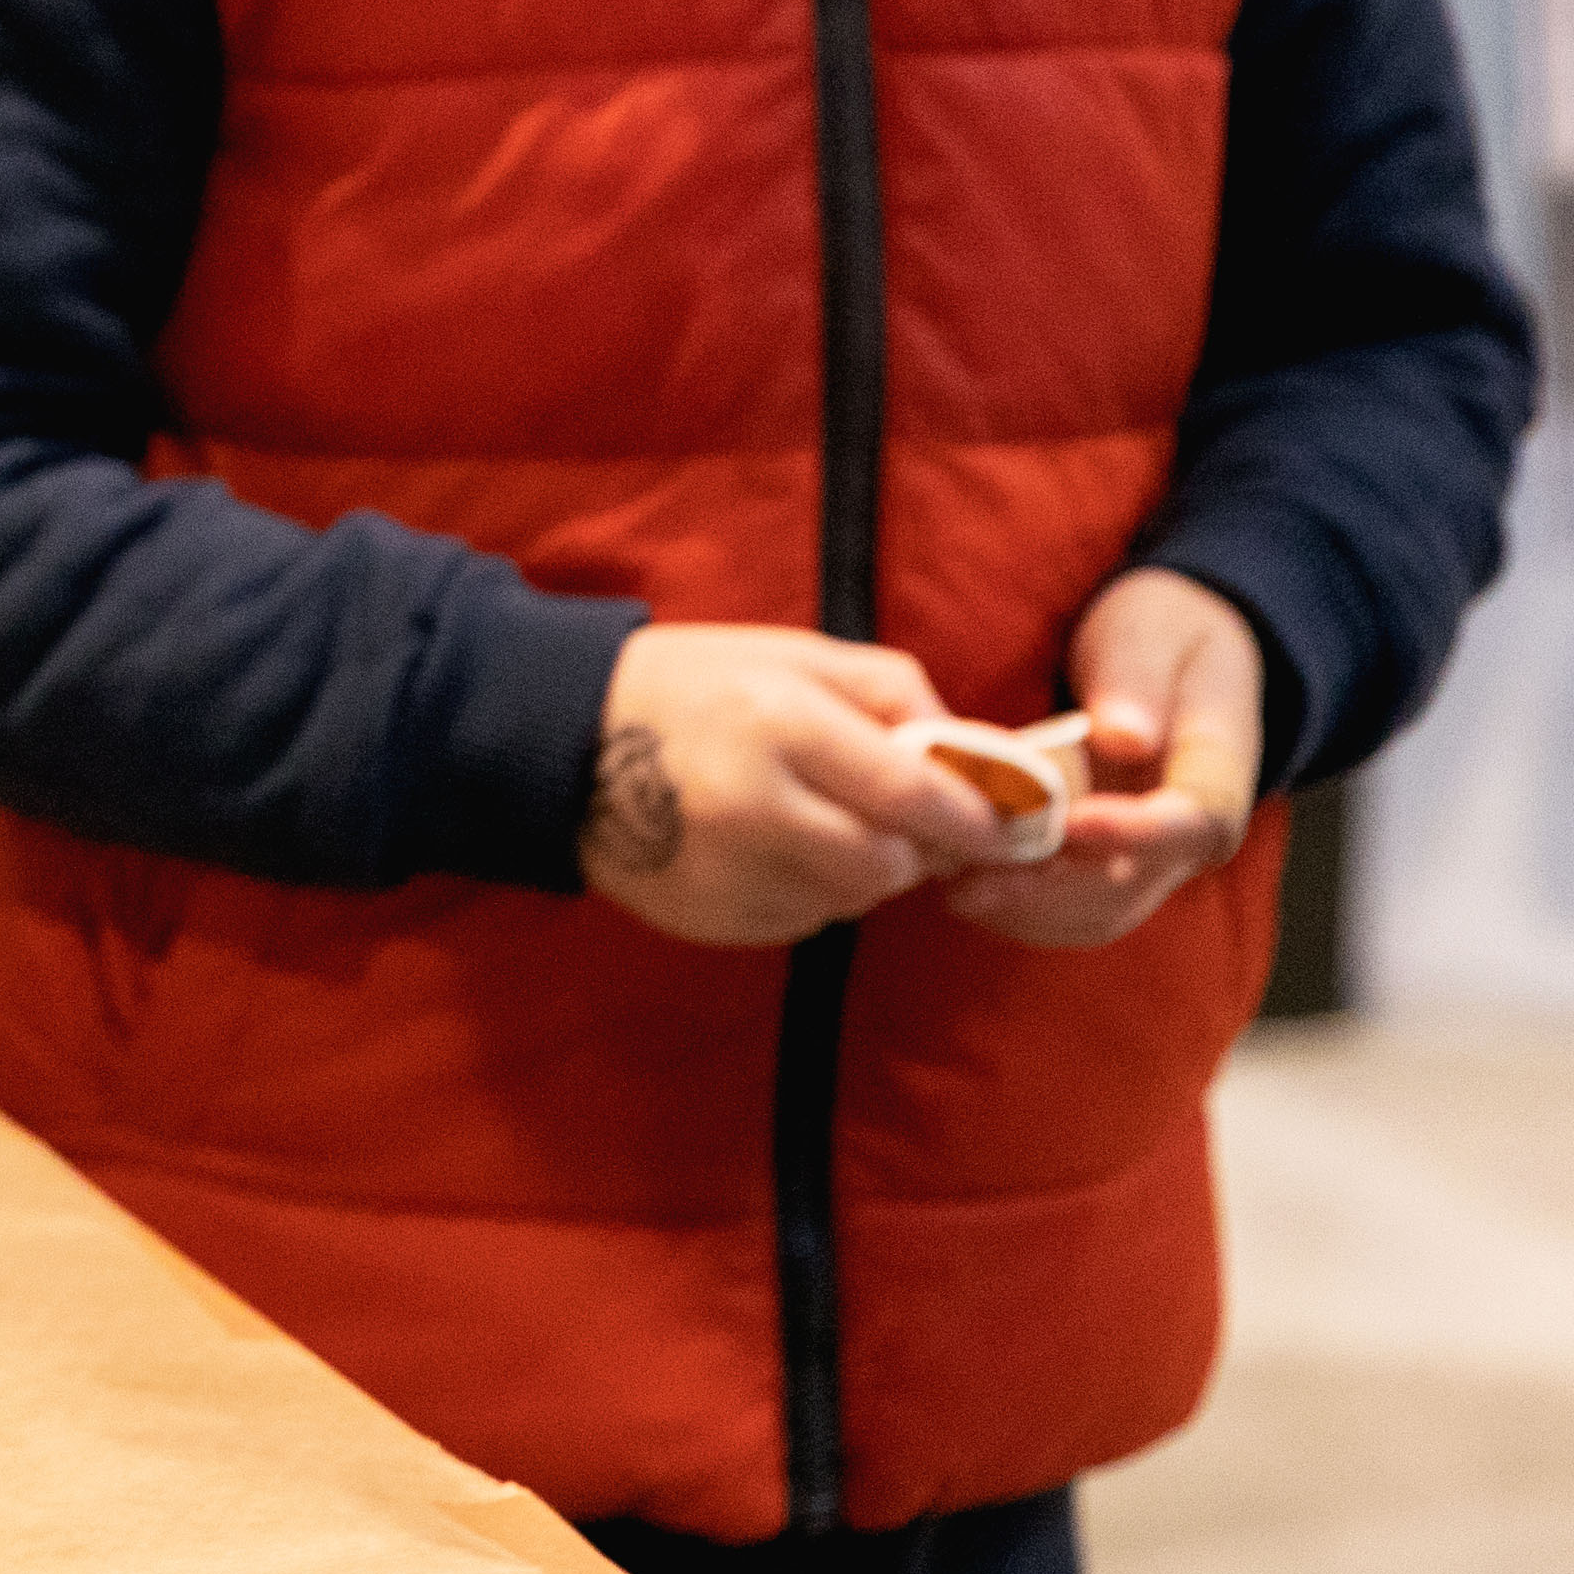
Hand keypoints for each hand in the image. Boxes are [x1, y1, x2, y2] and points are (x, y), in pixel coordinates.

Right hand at [580, 623, 1002, 945]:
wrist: (560, 741)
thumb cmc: (693, 683)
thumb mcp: (791, 653)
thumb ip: (891, 693)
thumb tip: (976, 753)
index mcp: (779, 723)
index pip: (910, 790)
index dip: (973, 818)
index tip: (1013, 828)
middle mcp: (753, 805)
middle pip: (886, 865)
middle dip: (915, 851)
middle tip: (908, 824)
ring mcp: (727, 873)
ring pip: (849, 900)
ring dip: (861, 872)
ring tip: (815, 820)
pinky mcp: (710, 920)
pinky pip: (801, 920)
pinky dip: (808, 890)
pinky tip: (767, 848)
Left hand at [939, 570, 1266, 949]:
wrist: (1168, 662)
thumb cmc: (1161, 640)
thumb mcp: (1151, 638)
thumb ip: (1136, 685)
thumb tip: (1124, 738)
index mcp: (1217, 779)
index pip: (1190, 825)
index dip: (1132, 833)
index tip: (1069, 822)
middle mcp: (1186, 840)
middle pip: (1129, 889)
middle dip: (1050, 892)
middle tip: (975, 877)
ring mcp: (1144, 862)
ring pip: (1093, 914)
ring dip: (1023, 909)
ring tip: (954, 885)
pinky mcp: (1102, 868)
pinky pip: (1065, 907)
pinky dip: (1014, 904)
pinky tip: (959, 883)